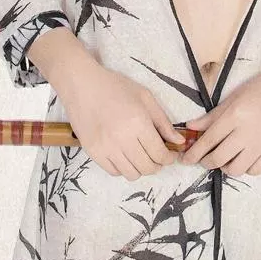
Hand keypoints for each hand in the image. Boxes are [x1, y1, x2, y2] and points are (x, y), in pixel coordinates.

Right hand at [58, 60, 185, 180]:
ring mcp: (106, 148)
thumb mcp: (145, 97)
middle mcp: (122, 139)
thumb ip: (163, 121)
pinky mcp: (93, 152)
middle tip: (157, 156)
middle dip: (157, 165)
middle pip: (147, 167)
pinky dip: (123, 168)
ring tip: (141, 157)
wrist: (81, 85)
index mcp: (138, 123)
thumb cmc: (115, 87)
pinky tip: (125, 156)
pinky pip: (114, 172)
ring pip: (131, 174)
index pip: (159, 154)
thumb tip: (179, 141)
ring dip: (141, 168)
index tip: (170, 155)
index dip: (169, 158)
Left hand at [179, 60, 260, 175]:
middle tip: (202, 159)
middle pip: (218, 159)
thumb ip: (213, 115)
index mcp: (235, 116)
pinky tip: (243, 158)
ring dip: (225, 166)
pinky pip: (254, 171)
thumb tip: (191, 127)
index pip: (208, 140)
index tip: (184, 159)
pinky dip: (245, 168)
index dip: (193, 153)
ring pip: (235, 169)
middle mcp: (247, 133)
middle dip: (205, 162)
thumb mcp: (235, 96)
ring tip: (225, 157)